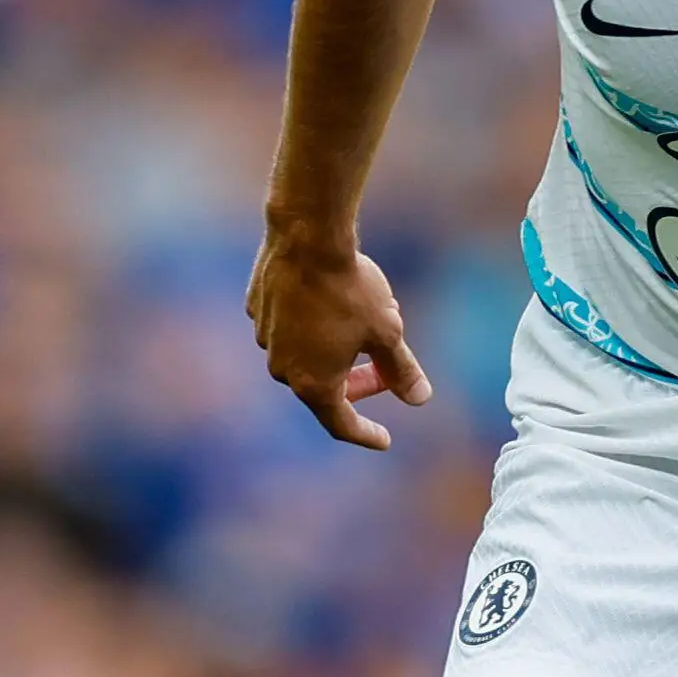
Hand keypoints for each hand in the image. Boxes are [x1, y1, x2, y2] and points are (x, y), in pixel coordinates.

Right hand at [246, 222, 430, 449]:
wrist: (307, 236)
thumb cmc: (350, 289)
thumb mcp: (387, 333)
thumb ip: (401, 370)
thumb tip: (420, 398)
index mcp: (313, 384)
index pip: (342, 424)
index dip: (366, 435)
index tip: (384, 440)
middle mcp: (282, 368)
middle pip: (324, 390)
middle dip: (358, 384)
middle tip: (385, 371)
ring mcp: (265, 338)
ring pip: (305, 357)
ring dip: (335, 352)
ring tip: (364, 324)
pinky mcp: (257, 309)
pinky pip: (288, 328)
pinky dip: (311, 326)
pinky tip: (330, 301)